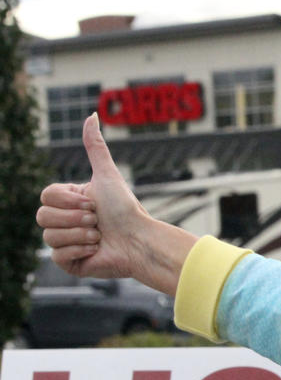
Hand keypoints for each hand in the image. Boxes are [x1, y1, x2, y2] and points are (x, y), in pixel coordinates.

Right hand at [36, 114, 196, 294]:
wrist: (140, 240)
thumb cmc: (126, 209)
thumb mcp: (107, 175)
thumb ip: (95, 147)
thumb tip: (92, 115)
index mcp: (69, 201)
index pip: (45, 196)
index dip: (69, 201)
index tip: (93, 203)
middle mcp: (65, 221)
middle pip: (42, 217)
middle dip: (76, 218)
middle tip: (98, 221)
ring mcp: (65, 243)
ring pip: (49, 237)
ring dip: (80, 235)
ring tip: (100, 236)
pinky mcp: (69, 263)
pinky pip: (57, 256)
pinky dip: (80, 251)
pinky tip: (97, 250)